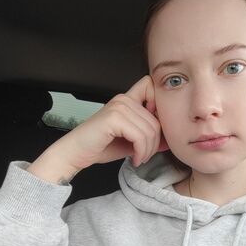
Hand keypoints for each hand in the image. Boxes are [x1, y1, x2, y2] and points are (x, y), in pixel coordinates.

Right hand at [53, 75, 168, 170]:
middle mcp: (123, 99)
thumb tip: (168, 140)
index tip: (154, 130)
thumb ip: (149, 137)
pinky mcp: (113, 118)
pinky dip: (140, 152)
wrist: (77, 153)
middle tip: (145, 156)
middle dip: (155, 143)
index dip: (159, 106)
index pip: (152, 87)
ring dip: (148, 151)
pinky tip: (134, 159)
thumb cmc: (101, 146)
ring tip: (139, 158)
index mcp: (127, 100)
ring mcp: (118, 107)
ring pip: (151, 130)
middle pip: (157, 119)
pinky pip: (140, 136)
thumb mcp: (131, 141)